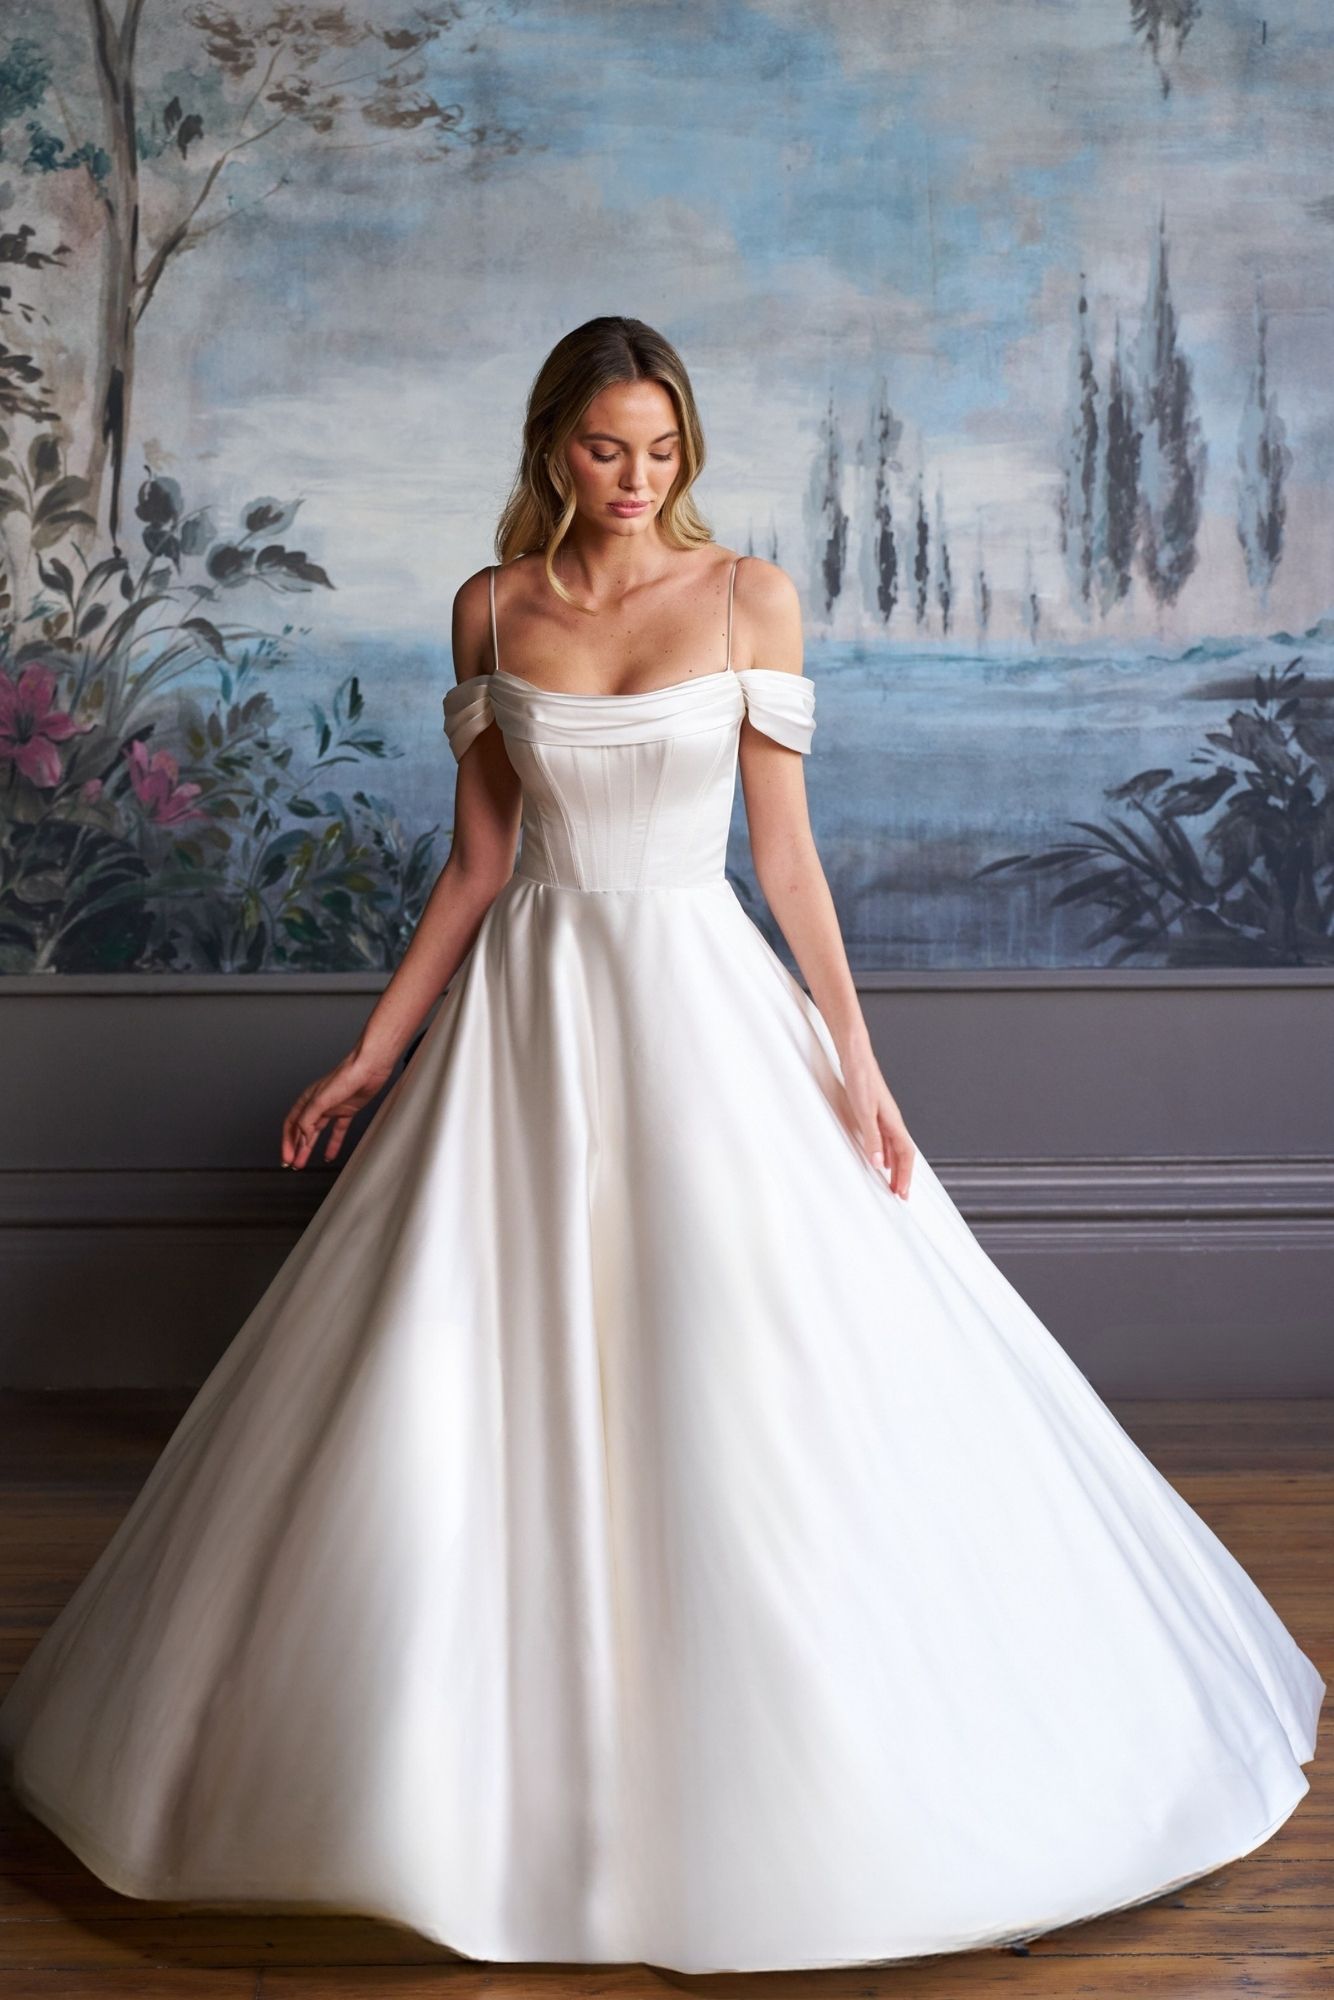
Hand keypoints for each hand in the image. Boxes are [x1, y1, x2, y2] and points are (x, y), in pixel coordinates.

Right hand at [280, 1049, 395, 1169]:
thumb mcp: (322, 1100)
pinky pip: (337, 1131)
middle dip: (296, 1148)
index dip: (287, 1142)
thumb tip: (301, 1134)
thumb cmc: (346, 1076)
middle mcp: (318, 1105)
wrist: (370, 1067)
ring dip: (309, 1148)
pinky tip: (330, 1154)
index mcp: (308, 1100)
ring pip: (316, 1132)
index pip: (291, 1124)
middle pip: (301, 1130)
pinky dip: (333, 1143)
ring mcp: (332, 1108)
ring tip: (304, 1162)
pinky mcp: (347, 1111)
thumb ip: (309, 1117)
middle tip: (292, 1164)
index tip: (287, 1157)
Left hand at [842, 1043, 915, 1200]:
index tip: (903, 1194)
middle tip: (900, 1195)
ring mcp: (885, 1117)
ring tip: (892, 1183)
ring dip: (895, 1167)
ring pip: (895, 1148)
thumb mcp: (864, 1112)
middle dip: (903, 1176)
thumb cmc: (860, 1080)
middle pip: (904, 1154)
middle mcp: (893, 1122)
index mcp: (893, 1123)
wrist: (856, 1057)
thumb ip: (872, 1138)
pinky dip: (886, 1154)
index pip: (906, 1155)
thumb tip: (879, 1165)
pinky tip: (881, 1159)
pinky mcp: (875, 1113)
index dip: (905, 1175)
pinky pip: (886, 1140)